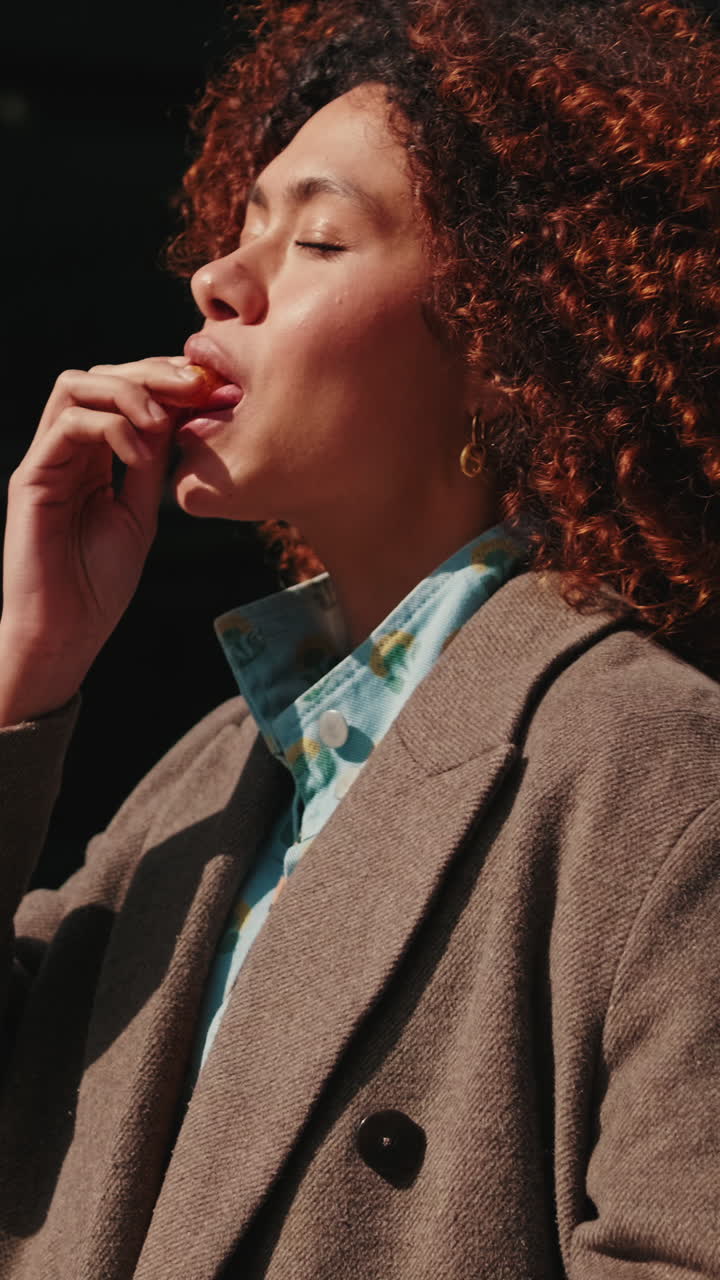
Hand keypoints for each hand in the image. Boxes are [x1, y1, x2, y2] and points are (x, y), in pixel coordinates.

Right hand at [0, 355, 204, 723]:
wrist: (65, 632)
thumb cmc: (99, 584)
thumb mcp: (140, 513)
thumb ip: (151, 465)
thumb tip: (178, 417)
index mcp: (92, 456)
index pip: (122, 392)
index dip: (164, 379)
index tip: (211, 389)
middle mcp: (64, 450)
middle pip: (99, 375)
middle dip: (152, 372)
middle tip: (197, 390)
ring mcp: (45, 461)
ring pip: (76, 386)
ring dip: (128, 392)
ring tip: (164, 422)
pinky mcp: (31, 479)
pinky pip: (66, 425)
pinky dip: (110, 428)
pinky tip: (140, 456)